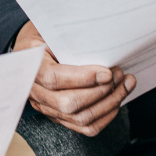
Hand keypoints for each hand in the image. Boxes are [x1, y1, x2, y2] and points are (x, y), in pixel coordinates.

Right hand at [20, 21, 133, 136]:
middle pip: (68, 104)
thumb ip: (70, 36)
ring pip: (80, 118)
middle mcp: (35, 92)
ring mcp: (47, 108)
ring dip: (109, 103)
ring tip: (125, 84)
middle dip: (101, 92)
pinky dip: (106, 115)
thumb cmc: (46, 35)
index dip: (82, 78)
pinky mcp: (60, 117)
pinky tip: (118, 99)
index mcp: (30, 66)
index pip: (53, 79)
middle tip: (119, 74)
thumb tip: (102, 41)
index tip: (107, 72)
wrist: (33, 49)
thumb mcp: (53, 28)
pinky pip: (85, 127)